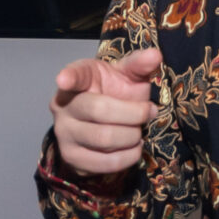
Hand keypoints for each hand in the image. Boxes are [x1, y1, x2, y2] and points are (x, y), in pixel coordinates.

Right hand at [49, 47, 162, 179]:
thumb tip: (155, 55)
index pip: (73, 75)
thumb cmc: (115, 93)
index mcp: (78, 79)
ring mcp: (64, 134)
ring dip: (132, 136)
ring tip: (139, 131)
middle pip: (99, 110)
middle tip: (149, 112)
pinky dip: (127, 157)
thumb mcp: (127, 75)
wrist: (104, 123)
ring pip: (103, 139)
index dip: (69, 77)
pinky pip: (104, 163)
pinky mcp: (72, 159)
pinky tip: (133, 148)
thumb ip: (139, 65)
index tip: (64, 79)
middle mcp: (63, 106)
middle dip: (134, 113)